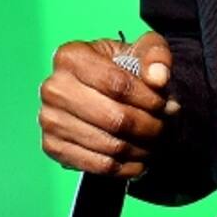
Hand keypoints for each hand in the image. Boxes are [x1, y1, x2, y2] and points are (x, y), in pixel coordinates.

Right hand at [38, 31, 177, 179]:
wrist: (101, 88)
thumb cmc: (122, 66)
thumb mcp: (142, 49)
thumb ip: (156, 56)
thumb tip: (159, 78)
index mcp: (71, 56)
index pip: (117, 84)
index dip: (149, 99)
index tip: (166, 105)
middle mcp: (54, 88)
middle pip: (114, 118)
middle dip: (149, 127)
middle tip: (165, 128)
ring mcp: (50, 119)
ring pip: (109, 145)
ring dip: (141, 149)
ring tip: (157, 143)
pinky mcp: (52, 146)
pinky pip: (97, 166)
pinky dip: (125, 168)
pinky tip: (140, 161)